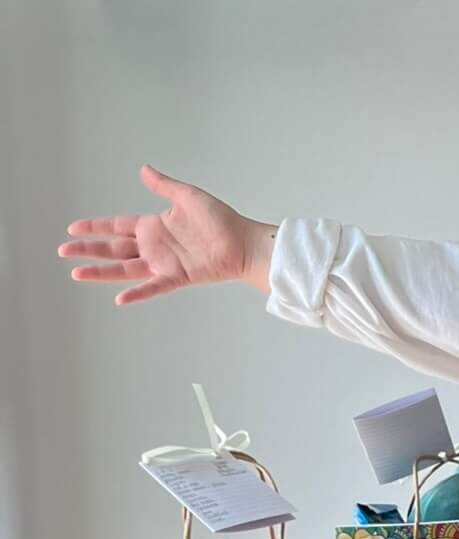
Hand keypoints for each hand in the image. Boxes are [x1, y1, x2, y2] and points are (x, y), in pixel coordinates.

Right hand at [58, 165, 274, 303]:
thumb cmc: (221, 220)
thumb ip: (163, 186)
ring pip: (125, 269)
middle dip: (88, 250)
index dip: (95, 227)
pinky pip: (154, 286)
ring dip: (101, 272)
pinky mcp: (178, 277)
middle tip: (64, 251)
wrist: (243, 242)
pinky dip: (138, 292)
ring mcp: (164, 263)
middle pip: (113, 249)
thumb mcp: (187, 196)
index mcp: (153, 226)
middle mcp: (155, 246)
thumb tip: (143, 169)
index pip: (116, 226)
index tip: (73, 228)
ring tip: (77, 273)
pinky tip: (119, 298)